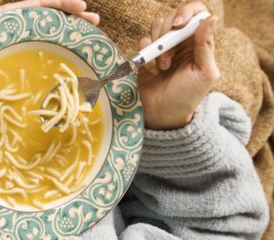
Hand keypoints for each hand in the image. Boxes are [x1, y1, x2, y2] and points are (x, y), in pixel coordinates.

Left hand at [0, 0, 99, 64]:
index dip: (59, 5)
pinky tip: (73, 68)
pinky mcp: (19, 71)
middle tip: (94, 21)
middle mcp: (17, 34)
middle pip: (50, 21)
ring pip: (50, 41)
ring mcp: (20, 53)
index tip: (80, 6)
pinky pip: (42, 63)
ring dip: (71, 39)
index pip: (37, 6)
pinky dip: (59, 63)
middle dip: (74, 18)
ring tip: (91, 39)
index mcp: (7, 19)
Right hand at [137, 1, 219, 129]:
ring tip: (164, 66)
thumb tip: (210, 19)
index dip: (187, 12)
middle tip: (170, 55)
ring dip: (158, 44)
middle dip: (169, 33)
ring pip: (157, 25)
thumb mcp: (204, 74)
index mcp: (199, 42)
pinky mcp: (147, 54)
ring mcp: (163, 47)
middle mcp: (182, 41)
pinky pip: (144, 42)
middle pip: (173, 16)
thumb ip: (206, 46)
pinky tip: (154, 71)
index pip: (196, 13)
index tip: (178, 26)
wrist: (163, 115)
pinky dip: (147, 55)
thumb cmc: (187, 97)